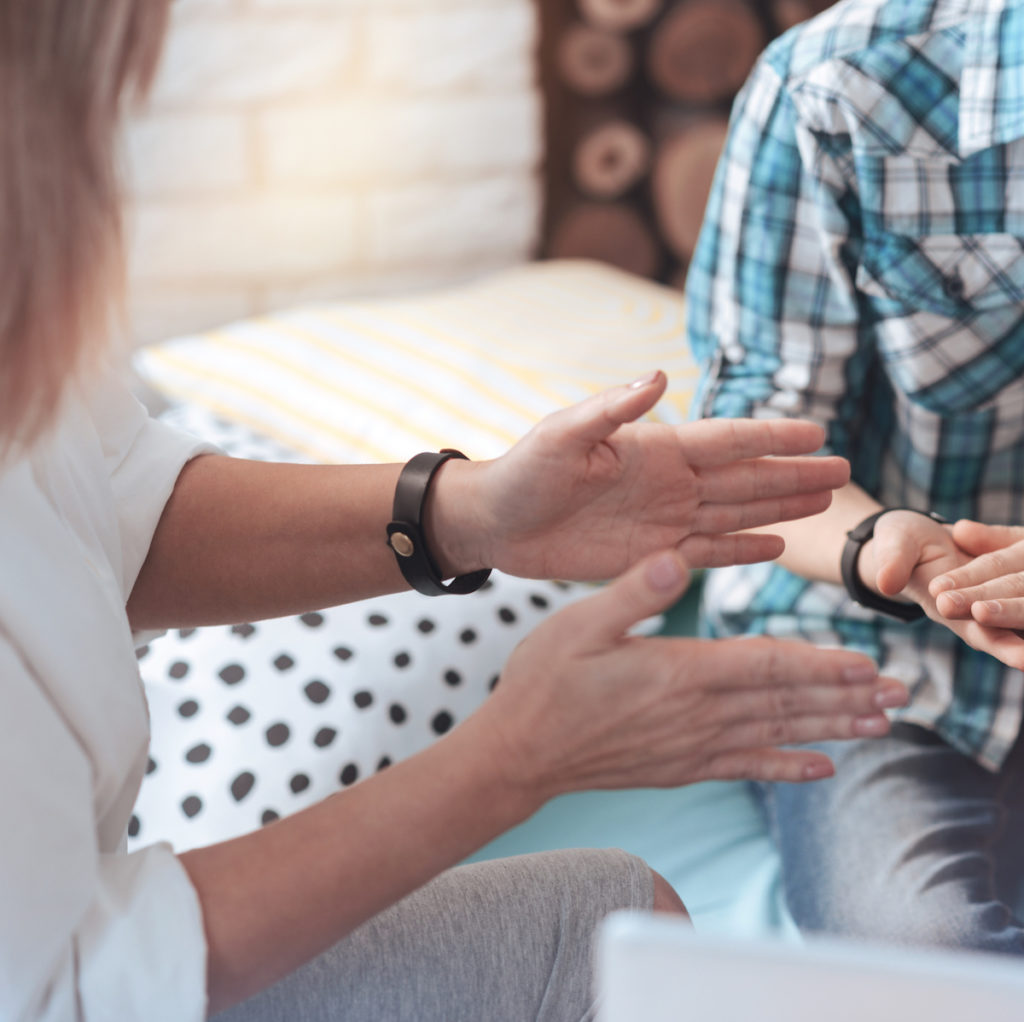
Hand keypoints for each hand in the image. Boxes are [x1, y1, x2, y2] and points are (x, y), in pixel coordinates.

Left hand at [431, 371, 849, 580]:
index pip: (726, 440)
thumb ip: (610, 410)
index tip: (818, 431)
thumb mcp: (562, 435)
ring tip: (823, 502)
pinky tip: (775, 546)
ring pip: (736, 513)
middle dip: (793, 473)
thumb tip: (658, 376)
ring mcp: (663, 519)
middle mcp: (668, 483)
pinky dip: (741, 550)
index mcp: (654, 449)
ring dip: (779, 508)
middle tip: (844, 471)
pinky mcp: (650, 555)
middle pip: (745, 477)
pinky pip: (707, 552)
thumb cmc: (523, 472)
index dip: (772, 436)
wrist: (496, 523)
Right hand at [467, 549, 908, 794]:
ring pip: (776, 735)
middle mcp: (695, 713)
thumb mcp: (576, 623)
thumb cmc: (542, 680)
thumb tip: (674, 559)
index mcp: (677, 671)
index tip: (865, 661)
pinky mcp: (680, 767)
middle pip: (785, 702)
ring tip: (879, 725)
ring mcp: (690, 746)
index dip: (819, 663)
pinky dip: (787, 767)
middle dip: (843, 696)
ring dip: (831, 729)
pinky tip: (821, 768)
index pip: (765, 666)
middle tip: (897, 693)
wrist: (518, 753)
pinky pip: (746, 767)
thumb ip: (631, 592)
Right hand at [861, 512, 1023, 667]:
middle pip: (1010, 633)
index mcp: (947, 606)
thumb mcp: (893, 547)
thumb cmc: (900, 545)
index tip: (1023, 656)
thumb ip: (891, 564)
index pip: (978, 629)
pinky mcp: (1004, 585)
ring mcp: (990, 602)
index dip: (1000, 641)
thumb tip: (887, 583)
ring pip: (1017, 614)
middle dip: (1022, 639)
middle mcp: (974, 613)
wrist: (910, 540)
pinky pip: (1019, 594)